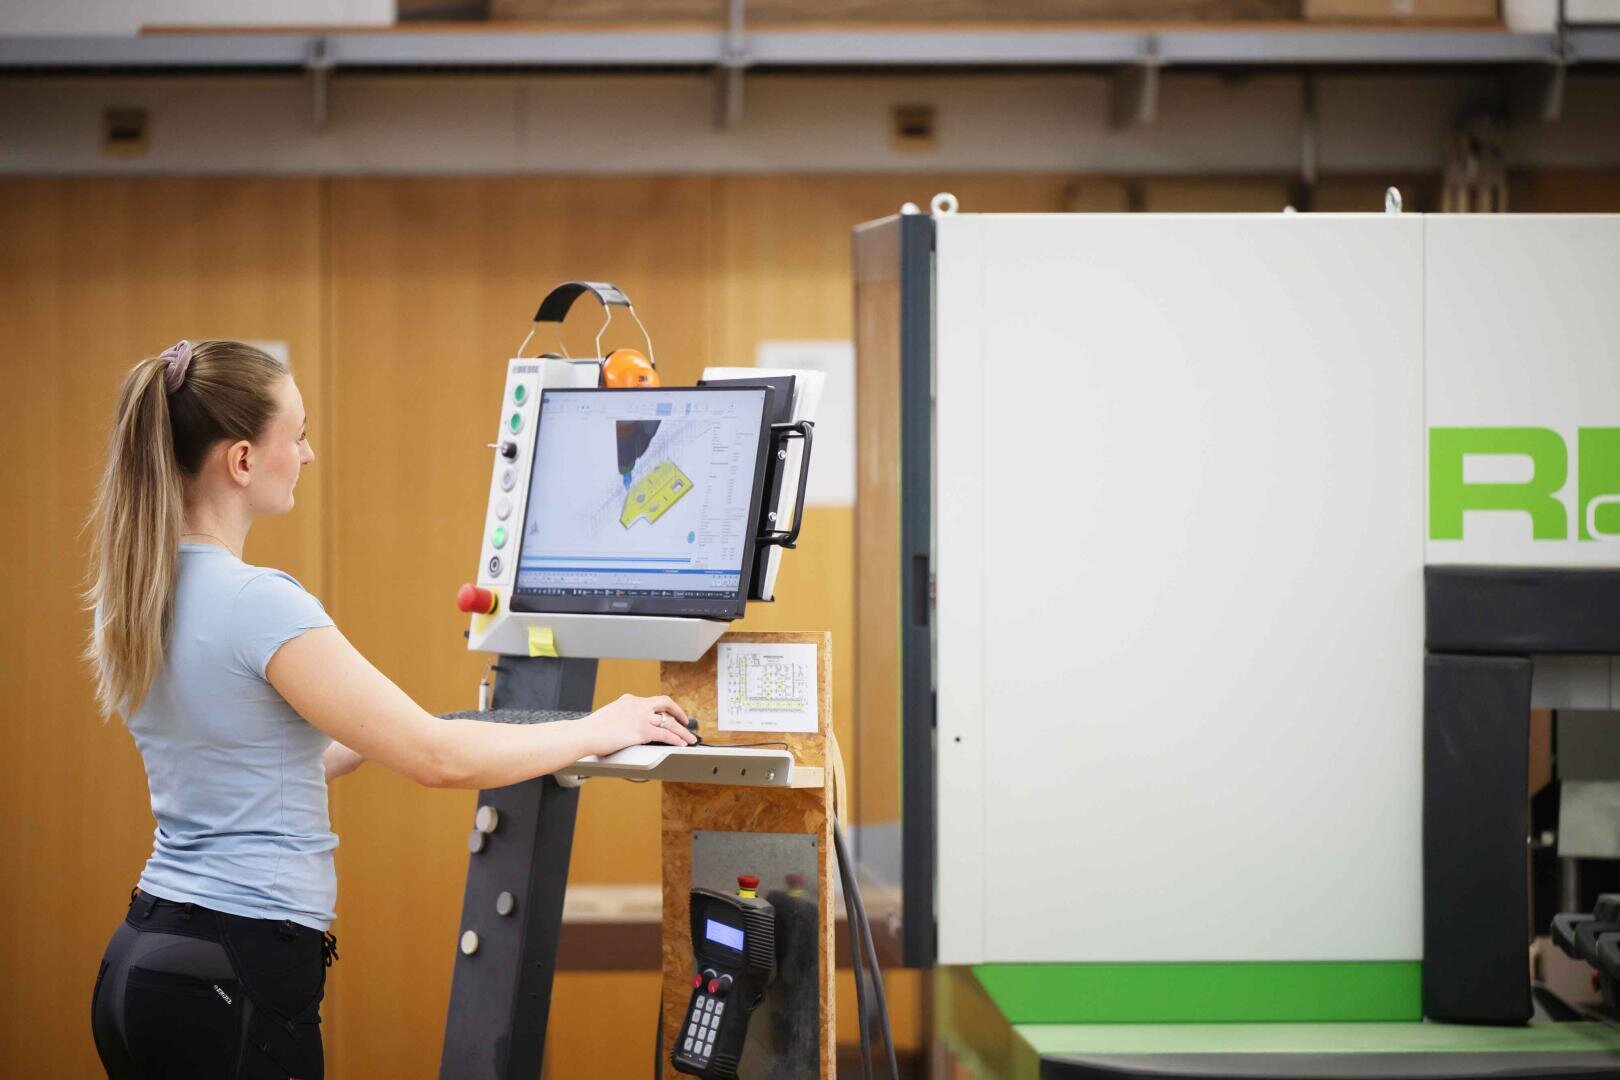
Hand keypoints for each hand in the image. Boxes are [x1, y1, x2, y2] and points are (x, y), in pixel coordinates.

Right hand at [575, 694, 695, 756]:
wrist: (585, 734)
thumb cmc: (592, 730)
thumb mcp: (609, 716)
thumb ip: (621, 718)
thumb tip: (624, 729)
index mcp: (629, 700)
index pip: (651, 701)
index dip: (661, 709)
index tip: (666, 713)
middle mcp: (638, 705)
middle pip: (666, 703)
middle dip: (679, 711)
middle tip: (686, 720)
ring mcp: (641, 717)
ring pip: (670, 722)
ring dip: (683, 731)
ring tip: (690, 738)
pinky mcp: (642, 731)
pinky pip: (666, 735)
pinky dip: (677, 740)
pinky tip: (681, 744)